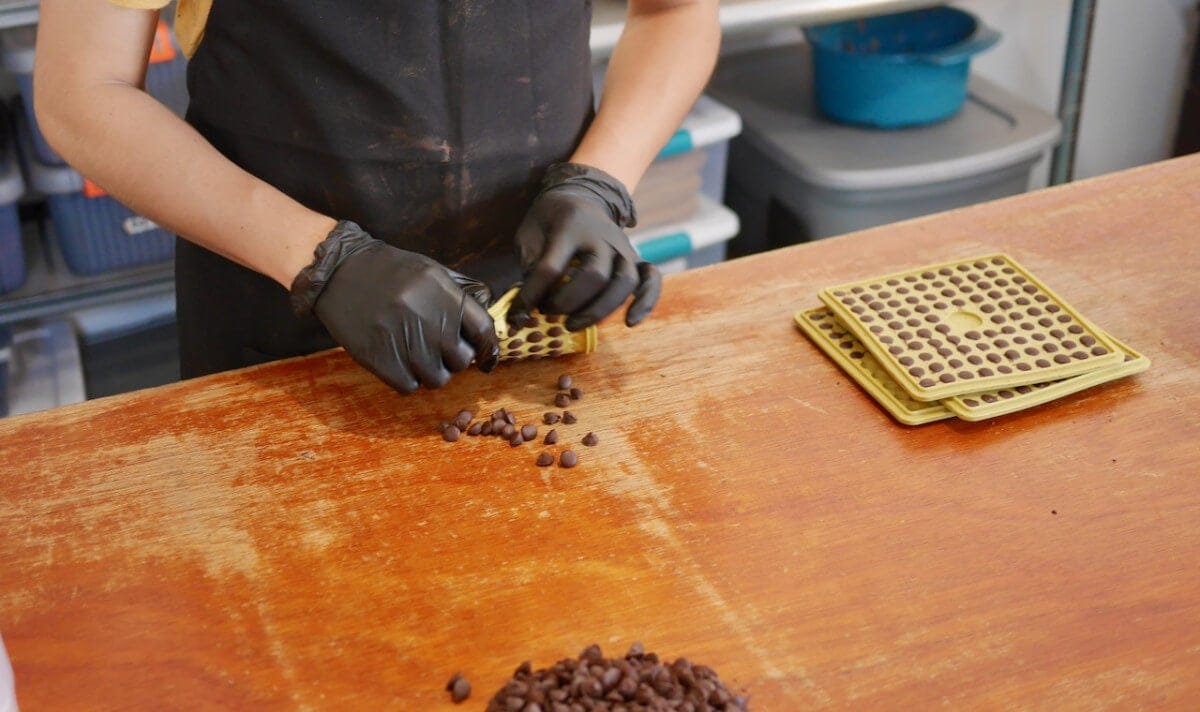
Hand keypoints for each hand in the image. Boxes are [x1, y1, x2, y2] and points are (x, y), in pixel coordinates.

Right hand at [290, 221, 499, 392]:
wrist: (338, 271)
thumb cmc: (389, 272)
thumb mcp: (430, 271)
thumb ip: (458, 295)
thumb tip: (484, 326)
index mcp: (444, 293)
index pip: (483, 330)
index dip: (488, 348)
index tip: (486, 358)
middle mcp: (428, 318)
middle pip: (462, 360)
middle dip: (455, 359)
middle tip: (441, 351)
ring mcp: (404, 340)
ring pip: (438, 379)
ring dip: (432, 372)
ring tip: (419, 357)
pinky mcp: (380, 359)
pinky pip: (409, 386)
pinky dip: (408, 380)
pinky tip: (400, 362)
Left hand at [508, 163, 661, 331]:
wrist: (581, 196)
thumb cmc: (550, 221)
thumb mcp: (530, 234)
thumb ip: (531, 264)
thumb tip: (531, 303)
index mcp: (569, 226)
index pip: (552, 267)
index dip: (533, 295)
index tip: (518, 314)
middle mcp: (603, 236)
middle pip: (595, 276)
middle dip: (568, 302)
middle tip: (548, 312)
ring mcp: (624, 247)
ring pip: (624, 282)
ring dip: (599, 310)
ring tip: (573, 325)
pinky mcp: (636, 258)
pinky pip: (651, 279)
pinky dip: (646, 302)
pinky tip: (630, 322)